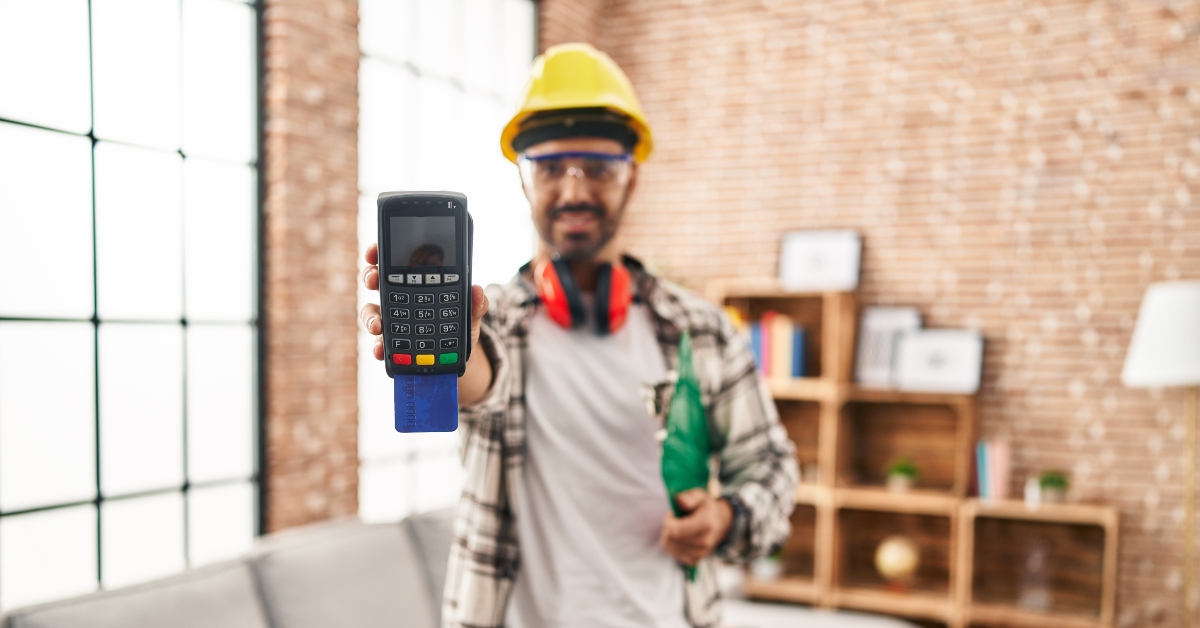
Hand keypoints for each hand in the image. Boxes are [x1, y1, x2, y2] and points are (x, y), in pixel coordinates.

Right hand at [358, 243, 488, 360]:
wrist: (456, 355)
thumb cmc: (458, 326)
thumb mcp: (470, 313)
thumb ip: (475, 302)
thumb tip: (477, 290)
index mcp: (416, 283)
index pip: (395, 262)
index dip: (379, 253)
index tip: (374, 252)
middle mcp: (399, 298)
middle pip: (376, 282)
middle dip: (369, 277)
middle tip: (373, 280)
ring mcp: (392, 320)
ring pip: (371, 313)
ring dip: (370, 317)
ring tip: (377, 325)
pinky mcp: (390, 343)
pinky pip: (378, 342)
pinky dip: (378, 346)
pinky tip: (382, 349)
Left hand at [660, 490, 732, 565]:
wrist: (720, 522)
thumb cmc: (706, 507)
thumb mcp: (700, 496)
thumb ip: (689, 497)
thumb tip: (680, 501)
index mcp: (706, 524)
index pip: (677, 530)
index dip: (669, 522)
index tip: (672, 514)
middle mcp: (704, 542)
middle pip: (671, 538)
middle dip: (668, 527)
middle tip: (675, 520)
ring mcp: (699, 553)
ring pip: (669, 546)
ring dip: (668, 536)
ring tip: (678, 527)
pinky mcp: (694, 560)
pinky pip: (673, 554)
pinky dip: (672, 545)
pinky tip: (680, 537)